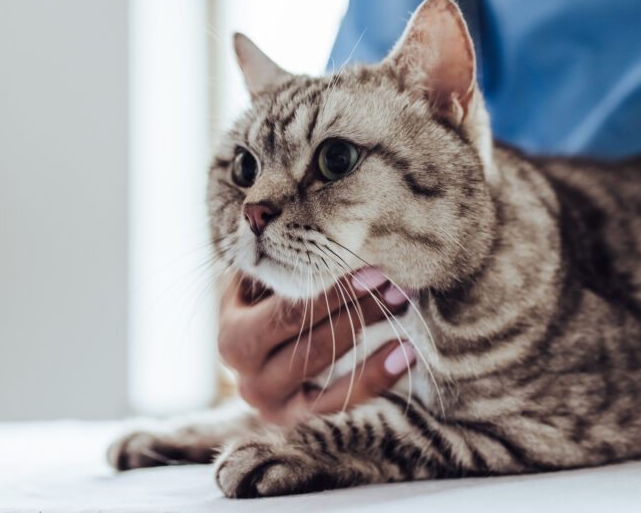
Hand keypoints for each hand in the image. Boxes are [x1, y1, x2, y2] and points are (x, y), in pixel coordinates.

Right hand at [218, 267, 413, 424]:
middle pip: (311, 344)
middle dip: (358, 311)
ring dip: (373, 341)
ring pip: (329, 374)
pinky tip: (407, 353)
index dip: (333, 293)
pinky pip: (343, 403)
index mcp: (234, 339)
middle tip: (396, 285)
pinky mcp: (300, 421)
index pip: (289, 314)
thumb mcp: (256, 281)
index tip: (373, 269)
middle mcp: (249, 380)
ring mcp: (274, 406)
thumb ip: (272, 260)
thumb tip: (288, 218)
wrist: (251, 350)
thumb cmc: (260, 303)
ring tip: (404, 309)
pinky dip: (377, 377)